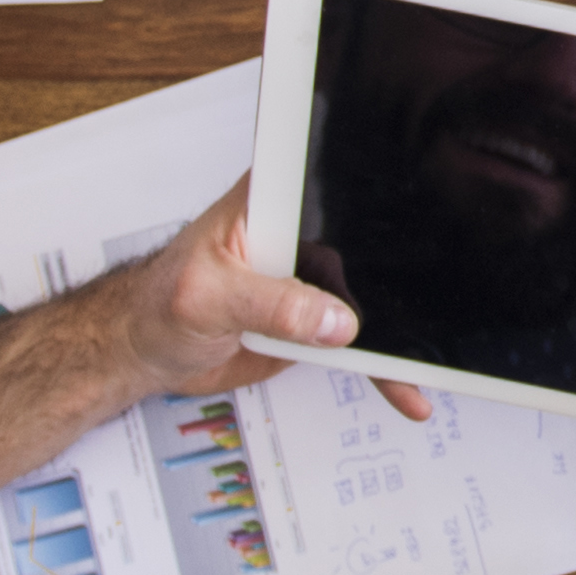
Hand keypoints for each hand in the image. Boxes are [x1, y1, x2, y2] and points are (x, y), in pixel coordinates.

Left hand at [102, 181, 431, 419]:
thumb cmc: (157, 304)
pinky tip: (401, 388)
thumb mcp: (208, 297)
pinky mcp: (310, 318)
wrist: (143, 351)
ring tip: (423, 366)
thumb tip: (334, 320)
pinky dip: (378, 366)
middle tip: (432, 316)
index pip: (334, 186)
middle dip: (403, 279)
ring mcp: (307, 278)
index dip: (376, 200)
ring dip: (397, 334)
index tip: (416, 227)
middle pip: (367, 245)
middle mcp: (298, 233)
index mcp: (271, 201)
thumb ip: (270, 304)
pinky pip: (354, 341)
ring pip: (367, 300)